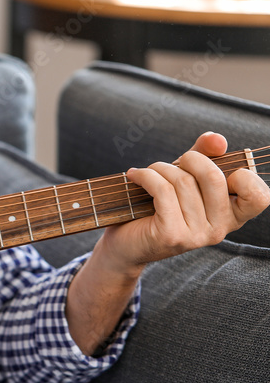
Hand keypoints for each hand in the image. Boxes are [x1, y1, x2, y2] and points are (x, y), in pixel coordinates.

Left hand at [96, 132, 269, 276]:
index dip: (244, 175)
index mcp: (232, 216)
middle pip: (215, 177)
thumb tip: (218, 140)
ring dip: (160, 168)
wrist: (126, 242)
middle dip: (190, 159)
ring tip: (148, 172)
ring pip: (184, 182)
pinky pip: (163, 191)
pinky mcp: (172, 235)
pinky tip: (135, 176)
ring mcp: (197, 235)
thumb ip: (206, 155)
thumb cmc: (159, 205)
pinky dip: (146, 176)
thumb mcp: (187, 176)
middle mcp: (220, 229)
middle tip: (174, 162)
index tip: (214, 169)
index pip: (260, 197)